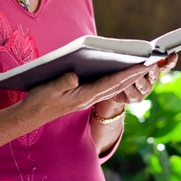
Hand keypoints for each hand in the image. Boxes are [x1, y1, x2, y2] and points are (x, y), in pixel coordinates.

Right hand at [19, 55, 177, 127]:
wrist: (31, 116)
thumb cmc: (39, 101)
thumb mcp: (49, 89)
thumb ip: (63, 82)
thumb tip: (75, 76)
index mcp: (84, 96)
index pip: (111, 84)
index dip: (127, 74)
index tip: (141, 66)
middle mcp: (89, 99)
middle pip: (116, 86)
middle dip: (133, 75)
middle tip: (148, 64)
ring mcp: (86, 99)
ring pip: (112, 88)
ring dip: (126, 78)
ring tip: (138, 67)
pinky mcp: (82, 97)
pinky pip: (104, 88)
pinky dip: (114, 81)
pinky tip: (117, 74)